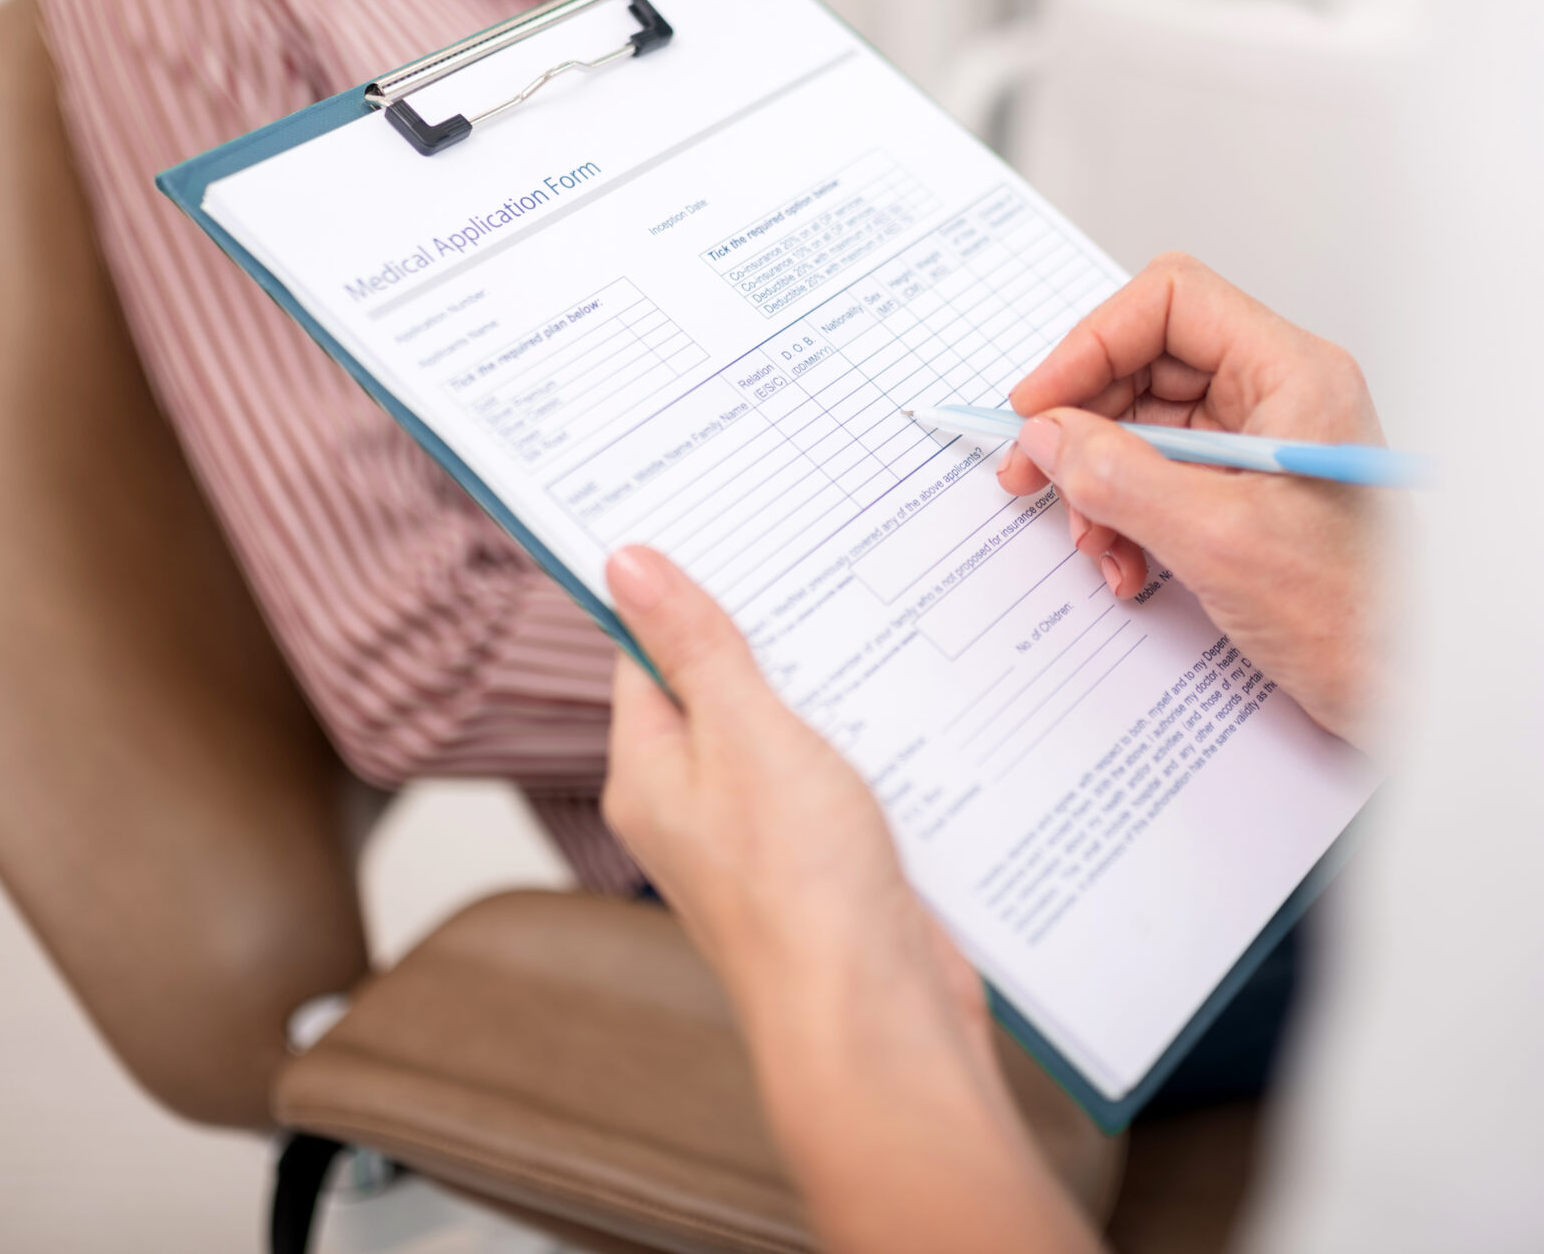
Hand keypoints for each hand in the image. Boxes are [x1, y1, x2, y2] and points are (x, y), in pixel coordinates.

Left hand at [600, 546, 1097, 1253]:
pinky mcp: (830, 863)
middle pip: (721, 687)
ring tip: (879, 617)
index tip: (724, 523)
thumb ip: (695, 649)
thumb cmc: (800, 892)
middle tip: (818, 553)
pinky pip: (844, 776)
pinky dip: (873, 739)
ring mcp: (765, 839)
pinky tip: (914, 705)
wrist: (878, 1020)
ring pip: (791, 730)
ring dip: (832, 685)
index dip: (680, 586)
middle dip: (771, 630)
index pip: (645, 652)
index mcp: (650, 773)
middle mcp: (696, 807)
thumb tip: (628, 565)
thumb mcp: (745, 737)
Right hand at [999, 252, 1386, 747]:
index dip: (1092, 343)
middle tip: (1033, 474)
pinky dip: (1126, 519)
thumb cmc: (1359, 620)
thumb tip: (1048, 436)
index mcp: (1294, 376)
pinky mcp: (1247, 498)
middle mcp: (1280, 398)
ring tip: (1092, 542)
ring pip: (1145, 428)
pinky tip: (1126, 567)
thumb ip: (1119, 479)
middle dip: (1085, 425)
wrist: (1408, 696)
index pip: (1172, 304)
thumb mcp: (1217, 543)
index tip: (1039, 403)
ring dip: (1100, 485)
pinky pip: (1161, 481)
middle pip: (1148, 366)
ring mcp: (1262, 449)